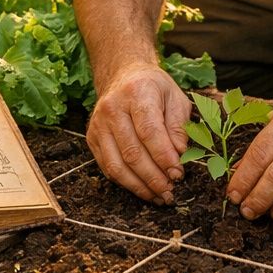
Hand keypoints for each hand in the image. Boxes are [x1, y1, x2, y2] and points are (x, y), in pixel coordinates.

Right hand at [87, 64, 190, 203]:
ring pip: (117, 165)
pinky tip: (144, 189)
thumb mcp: (175, 98)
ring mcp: (99, 124)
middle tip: (171, 190)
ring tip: (159, 196)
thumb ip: (179, 127)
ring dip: (140, 186)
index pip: (149, 131)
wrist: (123, 75)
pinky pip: (108, 168)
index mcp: (137, 93)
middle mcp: (113, 108)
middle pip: (132, 152)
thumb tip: (180, 156)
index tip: (178, 173)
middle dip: (154, 177)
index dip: (164, 157)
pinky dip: (127, 183)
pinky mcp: (92, 138)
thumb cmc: (154, 88)